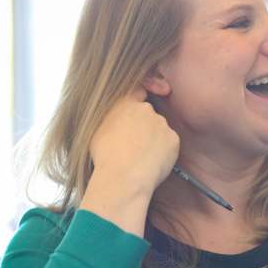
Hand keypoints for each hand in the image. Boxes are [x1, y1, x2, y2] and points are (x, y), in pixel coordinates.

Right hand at [80, 88, 178, 236]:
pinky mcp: (172, 139)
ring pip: (159, 130)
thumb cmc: (105, 158)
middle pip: (148, 115)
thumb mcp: (95, 131)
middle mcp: (145, 109)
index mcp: (124, 104)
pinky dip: (163, 152)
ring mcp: (161, 123)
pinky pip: (169, 144)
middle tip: (134, 147)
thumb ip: (109, 119)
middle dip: (144, 127)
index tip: (146, 101)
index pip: (137, 91)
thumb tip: (113, 121)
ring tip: (140, 159)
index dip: (141, 96)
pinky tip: (151, 163)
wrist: (123, 177)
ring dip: (153, 140)